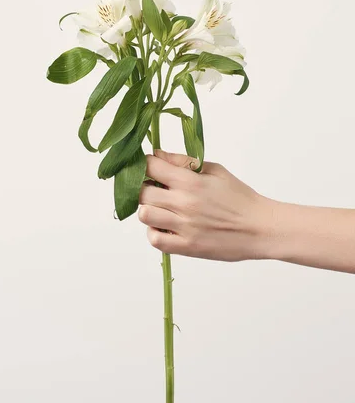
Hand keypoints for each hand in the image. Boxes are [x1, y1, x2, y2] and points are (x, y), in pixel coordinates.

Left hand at [138, 150, 272, 260]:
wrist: (261, 228)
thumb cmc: (240, 198)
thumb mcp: (216, 171)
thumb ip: (185, 162)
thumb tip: (158, 154)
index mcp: (191, 181)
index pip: (150, 166)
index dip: (145, 165)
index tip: (150, 169)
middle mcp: (184, 203)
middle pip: (142, 192)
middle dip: (144, 188)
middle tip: (156, 191)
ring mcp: (184, 227)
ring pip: (144, 215)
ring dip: (149, 210)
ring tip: (162, 210)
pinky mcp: (187, 247)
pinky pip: (155, 240)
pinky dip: (155, 233)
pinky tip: (165, 227)